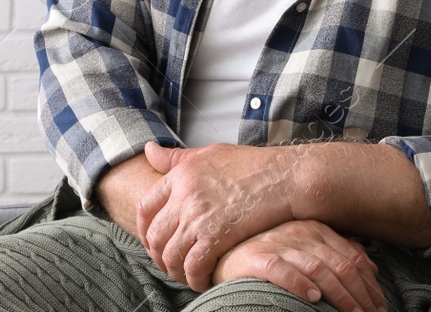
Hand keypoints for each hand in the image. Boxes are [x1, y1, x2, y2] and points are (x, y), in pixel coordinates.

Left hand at [137, 141, 305, 289]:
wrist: (285, 178)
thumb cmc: (252, 165)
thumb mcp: (210, 153)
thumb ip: (177, 157)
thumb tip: (148, 151)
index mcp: (181, 175)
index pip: (146, 206)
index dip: (144, 228)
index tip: (152, 240)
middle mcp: (185, 196)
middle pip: (155, 235)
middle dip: (158, 255)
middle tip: (169, 263)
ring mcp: (199, 217)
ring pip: (170, 255)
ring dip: (175, 270)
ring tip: (185, 274)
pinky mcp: (216, 236)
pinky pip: (193, 266)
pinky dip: (194, 278)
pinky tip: (202, 280)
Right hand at [212, 219, 386, 311]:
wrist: (223, 254)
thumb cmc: (269, 255)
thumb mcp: (306, 250)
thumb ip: (336, 253)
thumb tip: (371, 268)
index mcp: (313, 229)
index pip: (349, 256)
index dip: (368, 283)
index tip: (379, 306)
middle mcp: (297, 232)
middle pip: (338, 264)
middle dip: (359, 294)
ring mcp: (276, 243)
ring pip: (316, 269)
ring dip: (338, 295)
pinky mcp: (255, 258)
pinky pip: (280, 270)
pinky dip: (299, 284)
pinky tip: (313, 299)